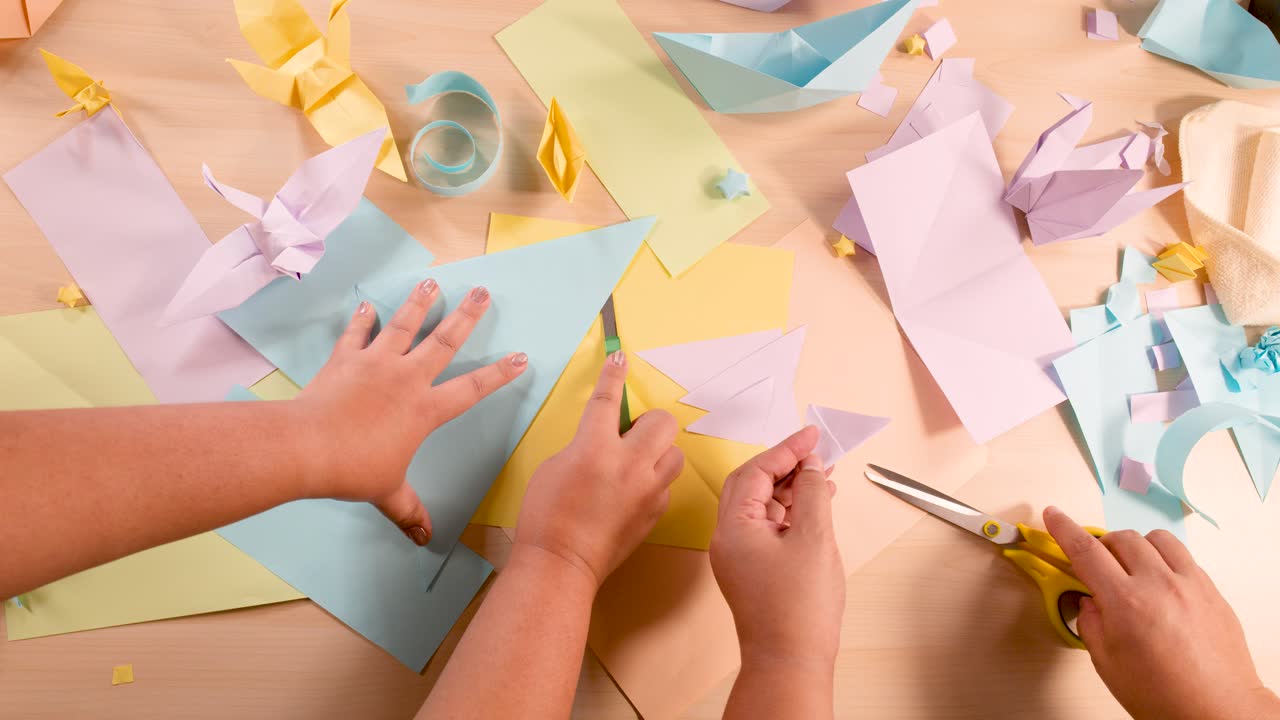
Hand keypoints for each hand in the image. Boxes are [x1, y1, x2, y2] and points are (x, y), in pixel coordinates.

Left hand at [296, 280, 525, 545]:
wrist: (307, 448)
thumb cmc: (352, 471)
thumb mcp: (387, 493)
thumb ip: (409, 510)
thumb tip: (425, 539)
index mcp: (424, 410)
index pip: (471, 390)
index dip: (498, 374)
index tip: (519, 357)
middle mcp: (406, 379)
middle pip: (443, 341)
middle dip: (466, 315)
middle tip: (481, 291)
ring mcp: (375, 364)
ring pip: (403, 325)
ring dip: (419, 302)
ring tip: (430, 281)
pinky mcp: (345, 359)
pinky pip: (356, 334)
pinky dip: (362, 319)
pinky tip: (367, 306)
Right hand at [514, 351, 682, 588]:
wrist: (560, 563)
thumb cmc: (546, 515)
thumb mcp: (555, 465)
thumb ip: (584, 444)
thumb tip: (604, 439)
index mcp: (594, 448)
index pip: (608, 399)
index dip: (614, 374)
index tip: (620, 357)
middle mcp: (628, 465)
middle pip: (661, 421)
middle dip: (647, 423)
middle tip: (627, 436)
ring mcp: (647, 490)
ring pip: (674, 453)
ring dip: (657, 452)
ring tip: (635, 464)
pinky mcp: (655, 512)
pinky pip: (666, 484)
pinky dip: (653, 482)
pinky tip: (632, 493)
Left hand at [710, 426, 844, 669]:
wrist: (790, 662)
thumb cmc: (799, 610)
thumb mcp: (814, 538)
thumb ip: (812, 493)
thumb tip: (811, 467)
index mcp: (733, 527)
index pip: (756, 472)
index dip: (786, 449)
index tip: (812, 435)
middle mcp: (728, 538)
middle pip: (753, 485)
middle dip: (786, 465)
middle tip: (817, 453)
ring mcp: (738, 555)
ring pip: (762, 506)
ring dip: (791, 488)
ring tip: (824, 477)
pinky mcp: (751, 570)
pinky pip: (768, 527)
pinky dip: (791, 512)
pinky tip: (815, 506)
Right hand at [1044, 507, 1279, 719]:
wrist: (1217, 710)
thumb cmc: (1163, 696)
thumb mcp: (1108, 663)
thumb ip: (1090, 623)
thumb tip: (1089, 601)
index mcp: (1126, 603)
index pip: (1086, 552)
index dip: (1064, 529)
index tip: (1054, 516)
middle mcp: (1159, 585)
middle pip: (1121, 539)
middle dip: (1102, 546)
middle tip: (1098, 566)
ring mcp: (1190, 585)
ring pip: (1156, 539)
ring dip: (1136, 547)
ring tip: (1133, 569)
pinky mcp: (1212, 591)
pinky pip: (1184, 557)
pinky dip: (1164, 561)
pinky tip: (1161, 585)